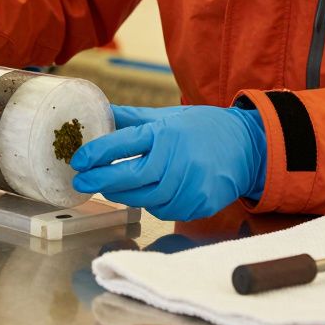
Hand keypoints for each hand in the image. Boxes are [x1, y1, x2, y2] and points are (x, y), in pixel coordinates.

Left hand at [70, 104, 266, 220]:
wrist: (247, 146)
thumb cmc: (201, 128)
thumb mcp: (167, 115)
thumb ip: (132, 119)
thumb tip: (100, 113)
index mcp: (166, 132)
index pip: (124, 143)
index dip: (97, 153)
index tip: (77, 160)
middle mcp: (178, 158)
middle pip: (130, 177)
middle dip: (101, 181)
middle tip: (81, 182)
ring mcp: (191, 184)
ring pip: (145, 199)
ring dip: (123, 195)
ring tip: (108, 189)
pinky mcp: (200, 203)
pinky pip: (164, 210)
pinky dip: (150, 204)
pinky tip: (146, 194)